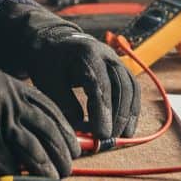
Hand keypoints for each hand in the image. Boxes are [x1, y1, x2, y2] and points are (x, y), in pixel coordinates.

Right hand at [0, 65, 79, 176]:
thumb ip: (8, 110)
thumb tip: (32, 139)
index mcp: (10, 86)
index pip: (49, 109)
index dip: (64, 130)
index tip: (74, 146)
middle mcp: (7, 98)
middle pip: (46, 128)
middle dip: (62, 151)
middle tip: (68, 168)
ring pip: (32, 146)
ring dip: (46, 166)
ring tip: (54, 179)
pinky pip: (4, 160)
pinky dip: (15, 173)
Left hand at [25, 25, 139, 140]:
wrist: (55, 42)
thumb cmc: (49, 62)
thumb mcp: (48, 82)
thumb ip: (65, 105)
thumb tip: (83, 129)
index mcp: (86, 53)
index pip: (100, 85)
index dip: (103, 112)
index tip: (101, 135)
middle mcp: (107, 54)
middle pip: (121, 86)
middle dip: (118, 116)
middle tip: (109, 139)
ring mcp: (116, 60)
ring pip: (131, 88)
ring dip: (128, 114)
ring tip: (121, 136)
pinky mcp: (120, 68)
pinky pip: (132, 89)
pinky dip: (131, 108)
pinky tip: (125, 126)